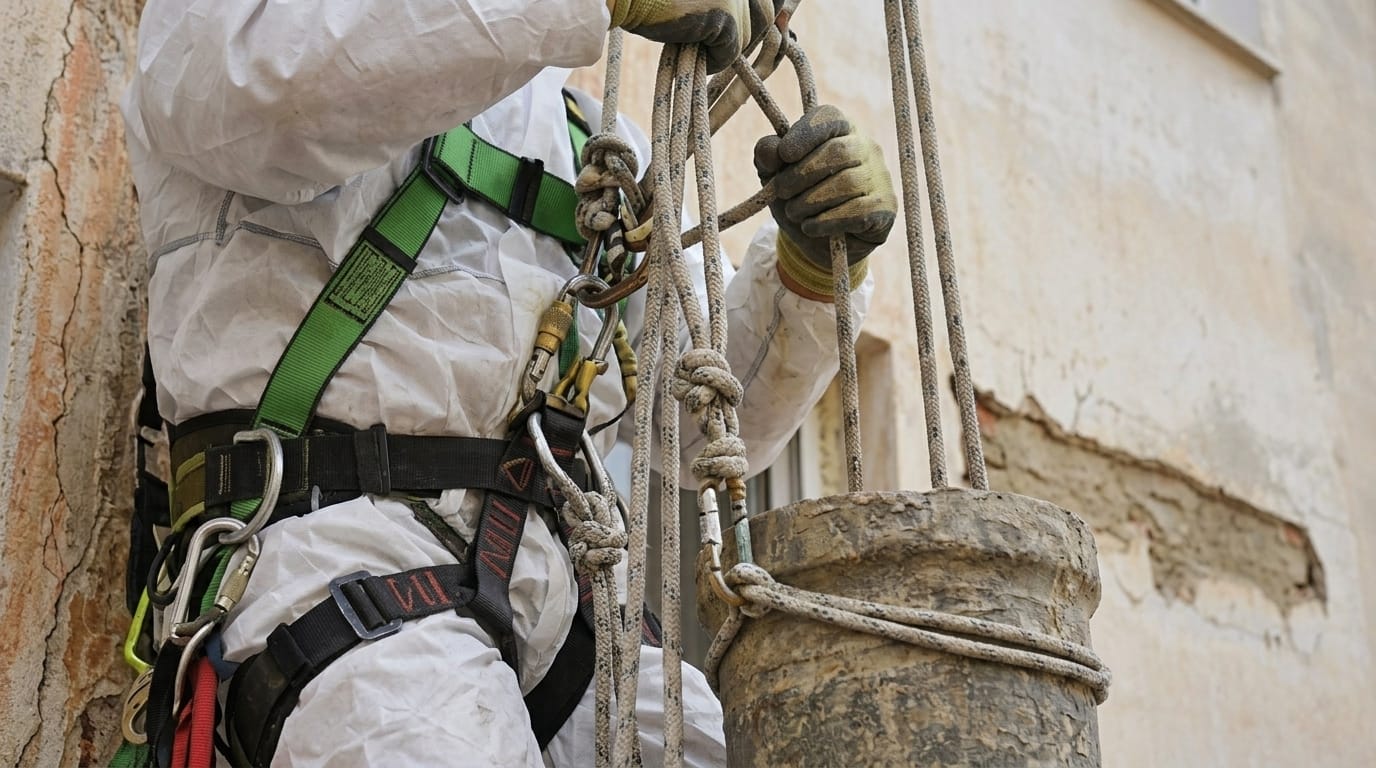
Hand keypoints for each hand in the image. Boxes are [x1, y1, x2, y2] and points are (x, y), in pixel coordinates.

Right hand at [609, 0, 782, 72]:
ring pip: (747, 33)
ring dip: (727, 44)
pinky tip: (695, 51)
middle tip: (718, 38)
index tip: (768, 23)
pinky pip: (731, 50)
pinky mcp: (723, 13)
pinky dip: (716, 58)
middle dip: (745, 29)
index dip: (768, 10)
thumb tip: (778, 15)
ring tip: (699, 41)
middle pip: (764, 11)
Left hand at [755, 105, 897, 270]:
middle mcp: (866, 147)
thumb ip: (767, 157)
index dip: (805, 133)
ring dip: (811, 201)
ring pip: (848, 183)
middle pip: (838, 151)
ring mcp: (879, 176)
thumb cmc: (800, 198)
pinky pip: (858, 211)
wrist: (821, 243)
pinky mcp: (885, 206)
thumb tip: (772, 149)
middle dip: (802, 174)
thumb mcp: (775, 176)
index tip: (784, 154)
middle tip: (781, 192)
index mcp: (840, 130)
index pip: (829, 118)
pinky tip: (810, 227)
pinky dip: (827, 221)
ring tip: (794, 212)